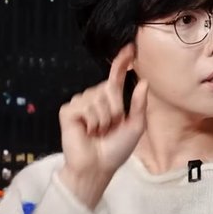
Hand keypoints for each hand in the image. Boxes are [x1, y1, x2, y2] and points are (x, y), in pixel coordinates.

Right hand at [58, 43, 147, 202]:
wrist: (98, 167)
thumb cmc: (116, 149)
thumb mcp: (135, 126)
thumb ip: (138, 104)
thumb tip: (144, 82)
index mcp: (110, 101)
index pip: (115, 77)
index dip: (121, 62)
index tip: (129, 47)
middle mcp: (94, 98)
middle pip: (109, 88)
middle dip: (115, 110)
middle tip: (110, 128)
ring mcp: (80, 103)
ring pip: (98, 98)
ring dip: (104, 120)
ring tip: (98, 132)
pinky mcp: (68, 111)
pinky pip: (86, 107)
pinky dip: (91, 122)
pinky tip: (87, 132)